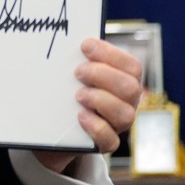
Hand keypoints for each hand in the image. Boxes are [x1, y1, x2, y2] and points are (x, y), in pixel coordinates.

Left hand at [34, 37, 142, 173]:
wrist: (52, 127)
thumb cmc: (67, 92)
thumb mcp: (72, 74)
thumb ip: (77, 60)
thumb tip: (68, 40)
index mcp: (123, 82)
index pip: (131, 66)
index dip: (110, 54)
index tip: (85, 46)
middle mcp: (125, 103)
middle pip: (131, 88)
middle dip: (103, 75)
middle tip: (78, 72)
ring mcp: (117, 125)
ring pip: (125, 114)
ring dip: (100, 100)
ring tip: (78, 95)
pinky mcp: (104, 143)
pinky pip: (110, 140)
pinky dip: (96, 127)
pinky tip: (80, 116)